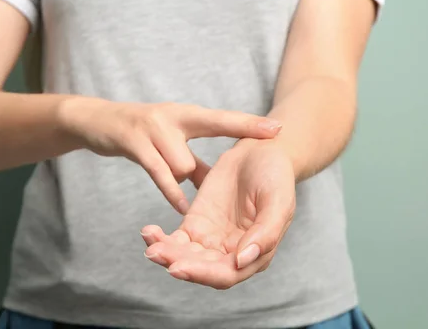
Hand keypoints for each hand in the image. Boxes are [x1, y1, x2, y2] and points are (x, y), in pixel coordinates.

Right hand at [58, 98, 281, 213]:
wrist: (99, 120)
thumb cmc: (145, 133)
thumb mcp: (173, 141)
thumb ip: (195, 163)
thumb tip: (215, 189)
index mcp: (188, 115)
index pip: (224, 120)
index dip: (250, 125)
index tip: (277, 130)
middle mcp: (175, 117)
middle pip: (206, 146)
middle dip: (208, 169)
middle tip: (213, 179)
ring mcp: (154, 129)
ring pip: (184, 164)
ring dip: (183, 179)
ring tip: (181, 191)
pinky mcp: (135, 143)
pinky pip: (160, 173)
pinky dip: (173, 193)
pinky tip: (185, 210)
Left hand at [141, 139, 295, 288]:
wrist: (262, 152)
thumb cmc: (276, 176)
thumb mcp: (279, 202)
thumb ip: (265, 233)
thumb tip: (241, 261)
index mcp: (256, 253)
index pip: (228, 274)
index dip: (204, 274)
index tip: (180, 267)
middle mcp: (232, 253)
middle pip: (202, 269)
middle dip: (179, 264)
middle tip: (157, 253)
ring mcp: (213, 240)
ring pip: (186, 257)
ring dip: (167, 254)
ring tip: (150, 243)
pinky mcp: (196, 224)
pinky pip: (176, 239)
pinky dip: (161, 239)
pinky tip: (148, 232)